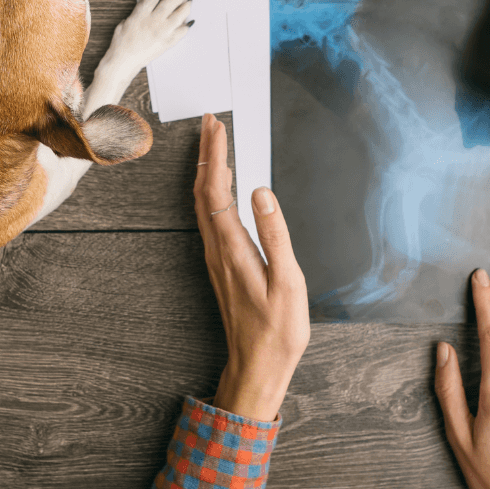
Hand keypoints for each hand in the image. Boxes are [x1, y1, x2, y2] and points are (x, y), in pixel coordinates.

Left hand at [194, 113, 309, 421]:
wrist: (257, 365)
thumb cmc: (277, 329)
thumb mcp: (287, 281)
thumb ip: (274, 234)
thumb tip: (261, 193)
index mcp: (232, 247)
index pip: (216, 189)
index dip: (215, 155)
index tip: (216, 126)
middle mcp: (216, 249)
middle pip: (203, 191)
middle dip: (206, 153)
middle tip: (210, 122)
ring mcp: (215, 257)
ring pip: (201, 204)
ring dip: (206, 171)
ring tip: (213, 146)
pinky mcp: (220, 265)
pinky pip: (207, 218)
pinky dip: (210, 192)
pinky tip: (219, 189)